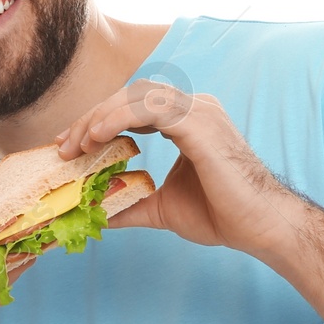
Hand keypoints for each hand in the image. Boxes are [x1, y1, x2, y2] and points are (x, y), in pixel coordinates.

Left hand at [54, 80, 301, 257]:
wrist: (259, 227)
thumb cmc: (221, 214)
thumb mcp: (161, 207)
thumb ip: (130, 202)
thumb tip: (96, 212)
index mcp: (186, 121)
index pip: (132, 108)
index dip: (98, 121)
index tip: (70, 144)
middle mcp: (193, 108)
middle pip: (129, 96)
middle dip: (91, 118)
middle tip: (64, 145)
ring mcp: (198, 111)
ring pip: (135, 97)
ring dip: (99, 117)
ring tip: (77, 144)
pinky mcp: (199, 123)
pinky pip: (150, 108)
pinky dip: (118, 118)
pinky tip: (98, 137)